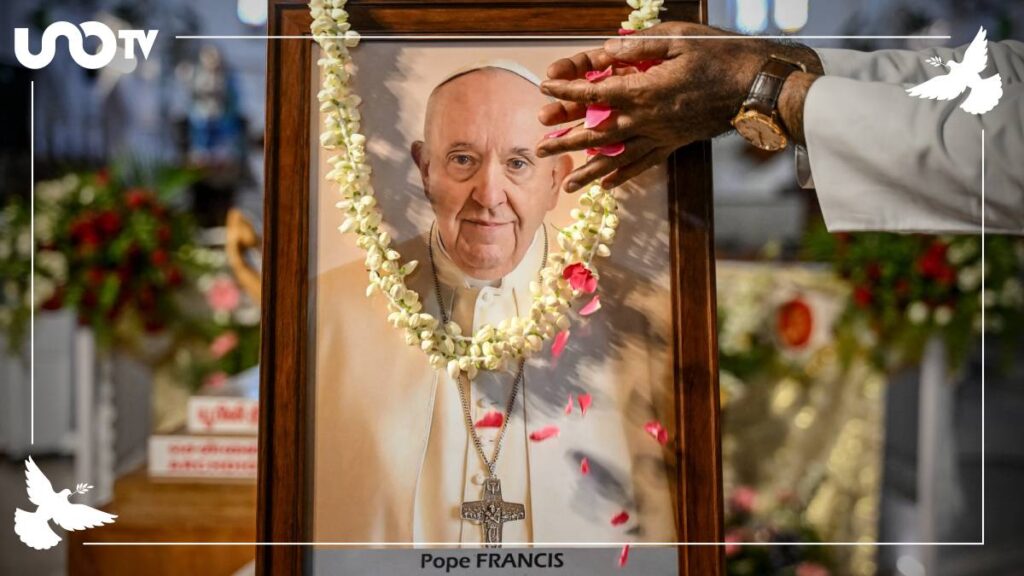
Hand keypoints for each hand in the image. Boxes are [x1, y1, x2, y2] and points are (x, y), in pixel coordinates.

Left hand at [536, 21, 821, 191]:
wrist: (756, 88)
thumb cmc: (720, 56)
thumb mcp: (679, 39)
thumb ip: (639, 45)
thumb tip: (606, 50)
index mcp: (645, 90)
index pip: (595, 92)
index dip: (567, 90)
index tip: (544, 89)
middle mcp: (648, 119)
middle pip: (597, 132)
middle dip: (565, 139)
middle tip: (538, 149)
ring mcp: (661, 136)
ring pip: (618, 157)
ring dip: (589, 170)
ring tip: (567, 185)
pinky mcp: (674, 144)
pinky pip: (644, 164)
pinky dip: (624, 176)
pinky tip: (607, 186)